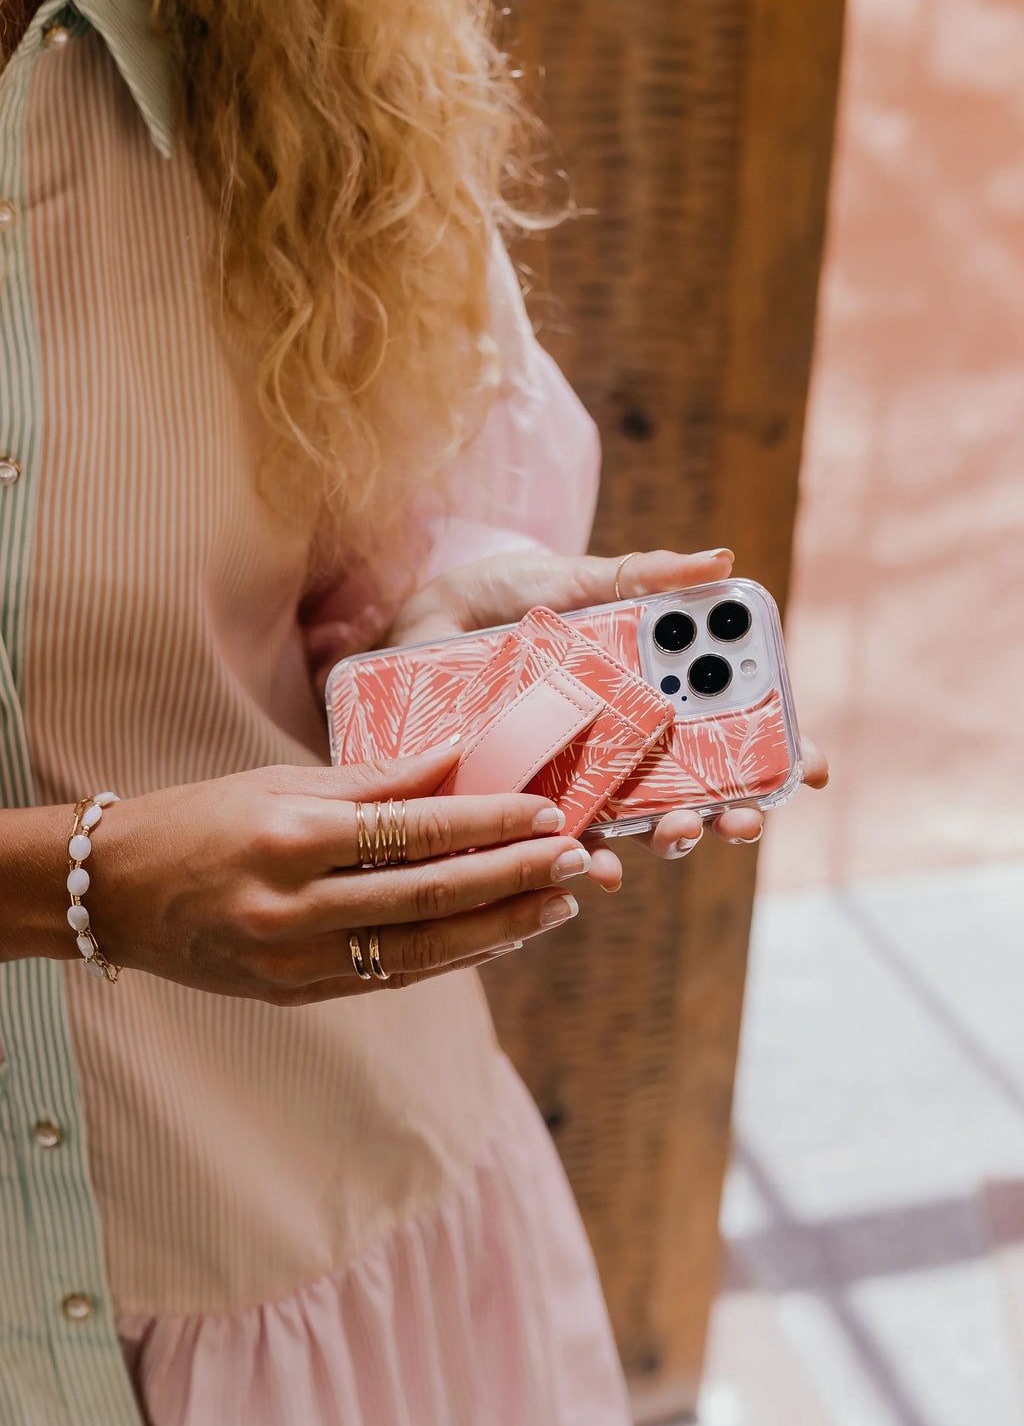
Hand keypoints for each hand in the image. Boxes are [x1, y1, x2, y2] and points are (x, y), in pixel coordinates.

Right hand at [88, 751, 593, 1004]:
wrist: (112, 895)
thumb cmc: (199, 822)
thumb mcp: (281, 784)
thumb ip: (376, 780)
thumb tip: (460, 754)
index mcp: (290, 839)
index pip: (413, 830)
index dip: (488, 821)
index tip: (546, 810)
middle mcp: (294, 908)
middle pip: (431, 895)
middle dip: (514, 877)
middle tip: (575, 860)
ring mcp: (295, 962)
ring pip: (422, 947)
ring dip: (501, 927)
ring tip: (558, 903)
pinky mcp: (298, 994)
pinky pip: (394, 974)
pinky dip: (455, 956)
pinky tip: (502, 936)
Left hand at [384, 547, 828, 888]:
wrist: (411, 622)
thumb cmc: (501, 597)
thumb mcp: (571, 580)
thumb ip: (640, 577)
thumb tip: (719, 559)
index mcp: (649, 690)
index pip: (729, 727)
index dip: (778, 751)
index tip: (811, 766)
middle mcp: (624, 742)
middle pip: (698, 788)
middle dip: (730, 810)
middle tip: (742, 819)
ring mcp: (579, 777)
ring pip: (642, 825)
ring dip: (670, 840)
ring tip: (676, 838)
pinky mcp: (525, 802)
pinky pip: (564, 843)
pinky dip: (587, 860)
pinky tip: (599, 866)